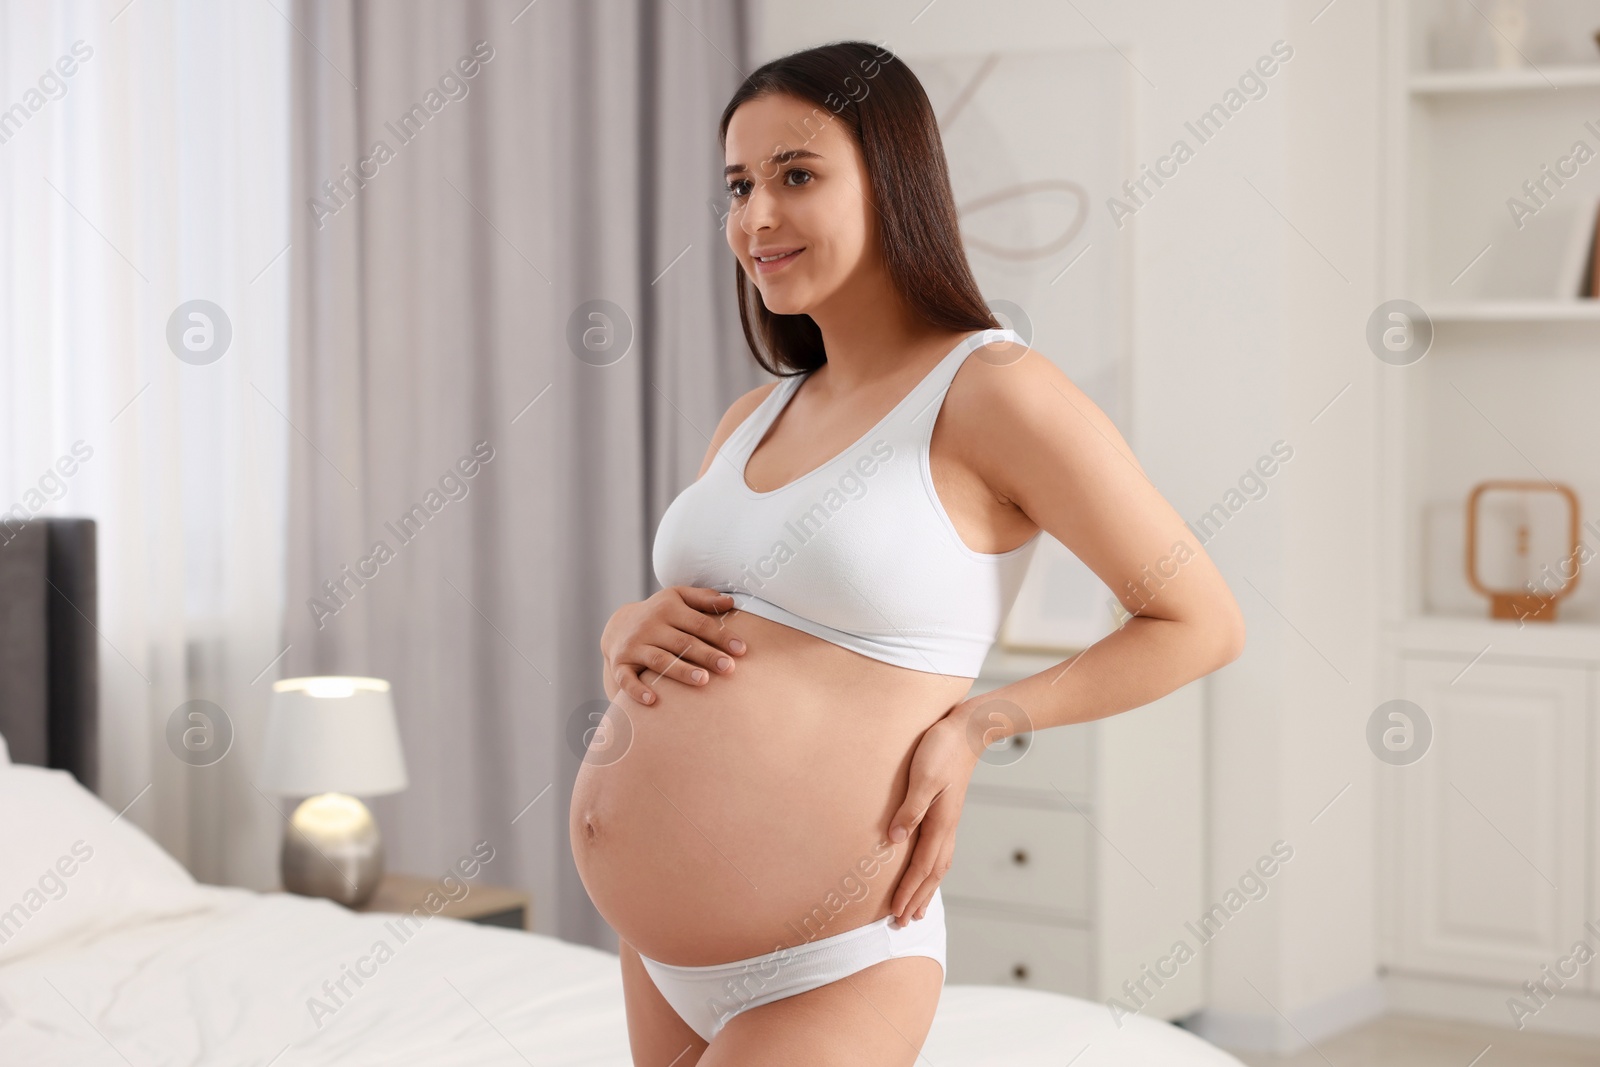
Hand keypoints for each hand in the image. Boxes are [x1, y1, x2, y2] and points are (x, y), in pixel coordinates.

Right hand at [601, 586, 746, 706]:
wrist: (618, 625)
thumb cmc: (659, 613)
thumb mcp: (678, 598)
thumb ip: (703, 599)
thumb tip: (731, 601)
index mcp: (667, 608)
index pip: (699, 623)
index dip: (721, 636)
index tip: (741, 650)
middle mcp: (649, 626)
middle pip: (682, 642)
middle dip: (706, 655)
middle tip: (728, 667)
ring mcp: (634, 646)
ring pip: (659, 659)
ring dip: (681, 671)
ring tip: (703, 680)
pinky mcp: (620, 664)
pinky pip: (627, 679)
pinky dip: (637, 690)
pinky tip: (652, 700)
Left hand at [885, 704, 982, 927]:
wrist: (967, 729)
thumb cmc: (942, 748)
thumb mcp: (922, 777)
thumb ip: (910, 809)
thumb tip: (894, 840)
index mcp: (941, 822)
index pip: (922, 867)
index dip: (907, 892)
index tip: (894, 914)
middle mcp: (948, 827)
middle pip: (932, 874)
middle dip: (916, 899)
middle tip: (901, 924)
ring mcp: (949, 820)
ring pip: (938, 865)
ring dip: (926, 889)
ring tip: (916, 909)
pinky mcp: (947, 812)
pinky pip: (939, 851)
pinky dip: (932, 870)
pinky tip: (926, 872)